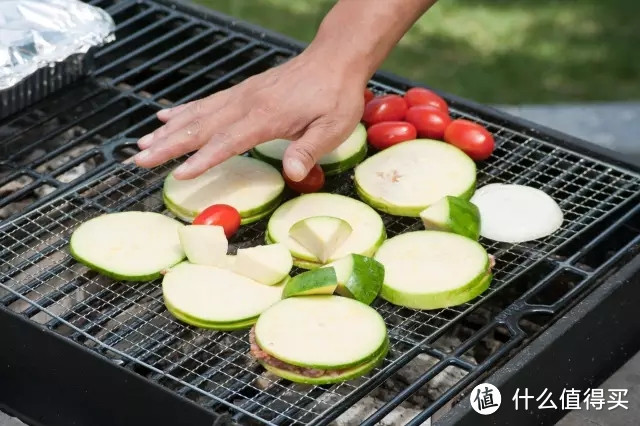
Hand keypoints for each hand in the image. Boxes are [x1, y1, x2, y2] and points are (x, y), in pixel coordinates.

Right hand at [133, 49, 366, 181]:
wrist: (335, 58)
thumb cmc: (336, 95)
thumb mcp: (333, 127)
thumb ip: (309, 150)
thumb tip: (293, 174)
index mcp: (267, 117)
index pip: (227, 142)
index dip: (203, 159)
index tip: (179, 174)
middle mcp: (247, 104)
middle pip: (201, 127)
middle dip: (168, 146)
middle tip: (139, 160)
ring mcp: (242, 95)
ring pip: (198, 113)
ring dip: (169, 130)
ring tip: (143, 143)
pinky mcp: (244, 91)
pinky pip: (207, 101)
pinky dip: (184, 110)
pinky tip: (167, 116)